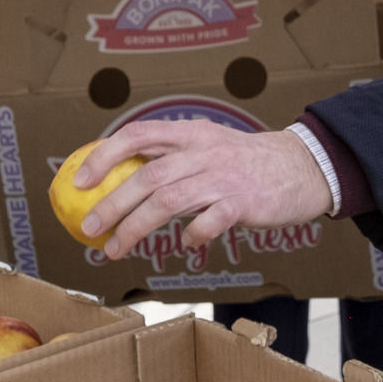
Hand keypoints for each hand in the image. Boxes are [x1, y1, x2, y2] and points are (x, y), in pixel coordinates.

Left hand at [76, 120, 330, 258]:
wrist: (302, 166)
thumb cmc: (246, 162)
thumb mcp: (207, 144)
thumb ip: (171, 157)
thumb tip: (121, 179)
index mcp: (189, 133)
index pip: (137, 135)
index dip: (104, 155)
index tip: (80, 180)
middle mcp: (203, 151)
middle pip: (147, 176)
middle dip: (112, 204)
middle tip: (89, 226)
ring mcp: (224, 176)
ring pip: (169, 201)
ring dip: (136, 227)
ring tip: (115, 248)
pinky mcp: (244, 202)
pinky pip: (211, 221)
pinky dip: (193, 234)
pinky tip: (185, 244)